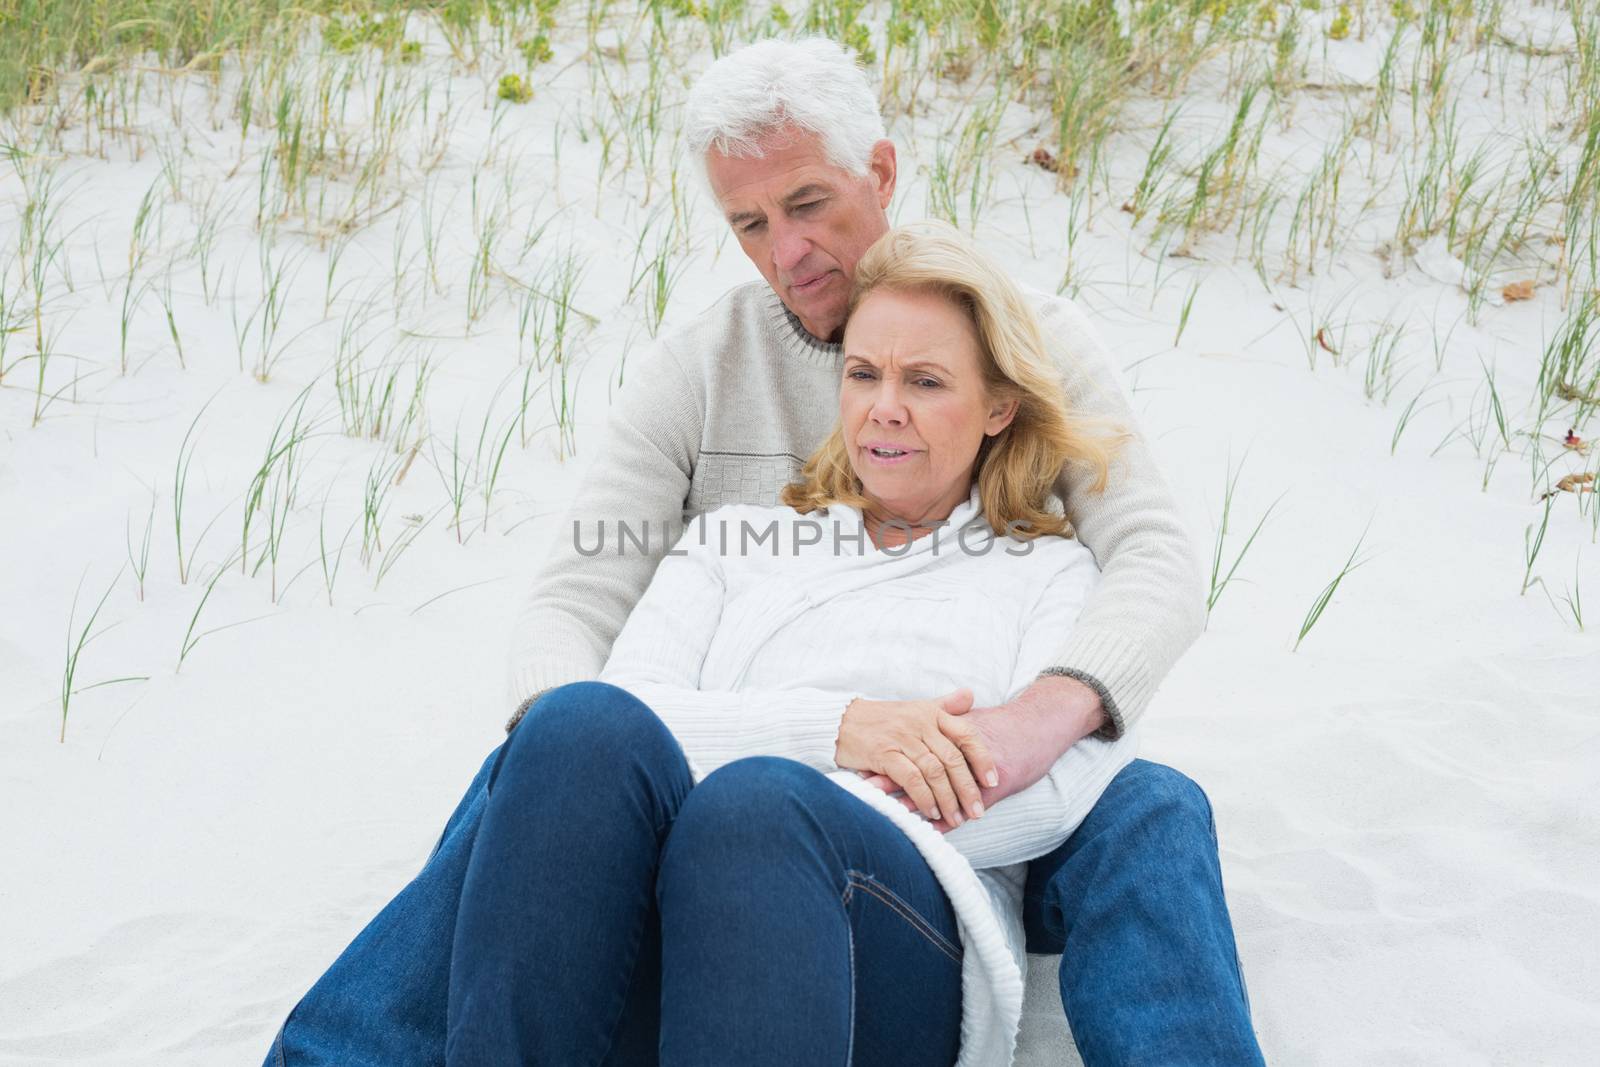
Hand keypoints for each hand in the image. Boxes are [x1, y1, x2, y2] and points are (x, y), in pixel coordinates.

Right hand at [835, 689, 996, 826]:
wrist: (841, 720)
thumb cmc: (882, 718)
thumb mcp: (915, 707)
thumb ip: (945, 705)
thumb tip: (970, 696)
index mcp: (931, 713)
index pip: (966, 734)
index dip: (982, 759)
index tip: (992, 781)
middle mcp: (919, 724)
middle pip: (952, 759)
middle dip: (967, 789)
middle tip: (977, 811)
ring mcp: (901, 738)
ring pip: (934, 772)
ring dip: (947, 799)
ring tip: (956, 818)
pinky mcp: (883, 753)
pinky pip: (911, 779)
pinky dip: (924, 798)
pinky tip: (931, 812)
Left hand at [860, 675, 1105, 829]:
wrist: (1040, 726)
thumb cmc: (1003, 726)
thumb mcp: (970, 721)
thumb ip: (941, 725)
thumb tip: (909, 734)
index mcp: (951, 733)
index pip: (914, 747)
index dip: (890, 757)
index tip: (864, 764)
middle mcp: (962, 750)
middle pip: (923, 767)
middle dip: (895, 780)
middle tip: (867, 789)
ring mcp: (978, 771)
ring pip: (943, 789)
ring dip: (918, 803)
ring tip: (890, 814)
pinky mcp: (995, 788)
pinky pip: (968, 806)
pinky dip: (949, 821)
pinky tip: (931, 832)